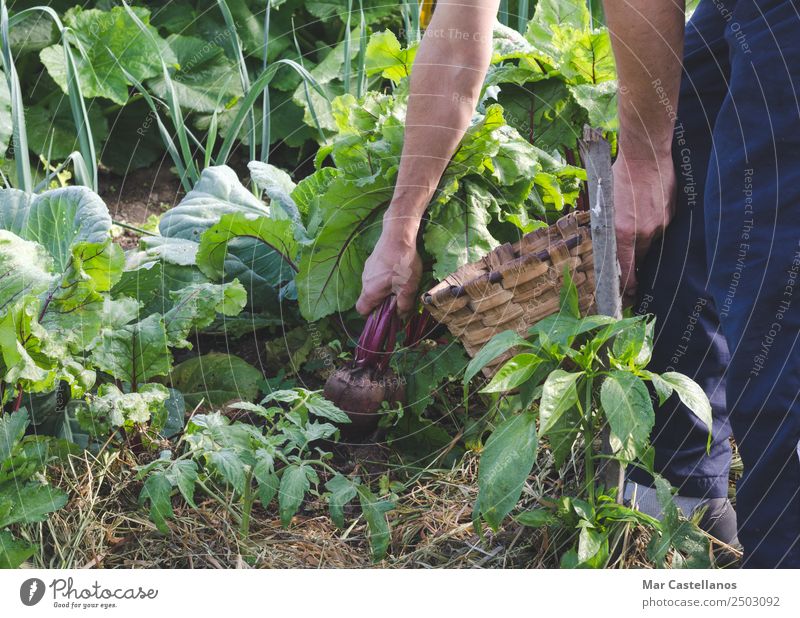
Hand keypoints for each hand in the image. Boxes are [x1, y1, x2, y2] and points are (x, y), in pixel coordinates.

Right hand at [356, 224, 421, 317]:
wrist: (398, 235)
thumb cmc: (402, 264)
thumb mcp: (408, 288)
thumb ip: (404, 305)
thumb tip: (401, 315)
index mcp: (370, 291)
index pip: (362, 310)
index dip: (372, 316)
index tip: (385, 314)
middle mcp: (365, 281)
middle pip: (369, 298)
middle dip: (382, 302)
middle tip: (398, 298)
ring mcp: (367, 270)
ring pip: (374, 286)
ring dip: (385, 288)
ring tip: (401, 283)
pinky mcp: (373, 261)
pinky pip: (376, 275)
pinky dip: (385, 277)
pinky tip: (398, 270)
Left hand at [613, 152, 676, 303]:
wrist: (645, 154)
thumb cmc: (619, 176)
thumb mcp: (606, 205)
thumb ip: (610, 229)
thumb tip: (612, 248)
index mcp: (623, 232)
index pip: (627, 270)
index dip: (628, 286)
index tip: (627, 295)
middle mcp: (643, 232)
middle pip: (640, 259)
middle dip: (636, 265)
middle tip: (632, 270)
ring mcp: (660, 223)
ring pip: (652, 244)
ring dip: (645, 244)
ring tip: (637, 230)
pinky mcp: (671, 214)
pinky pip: (662, 229)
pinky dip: (655, 228)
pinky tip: (648, 214)